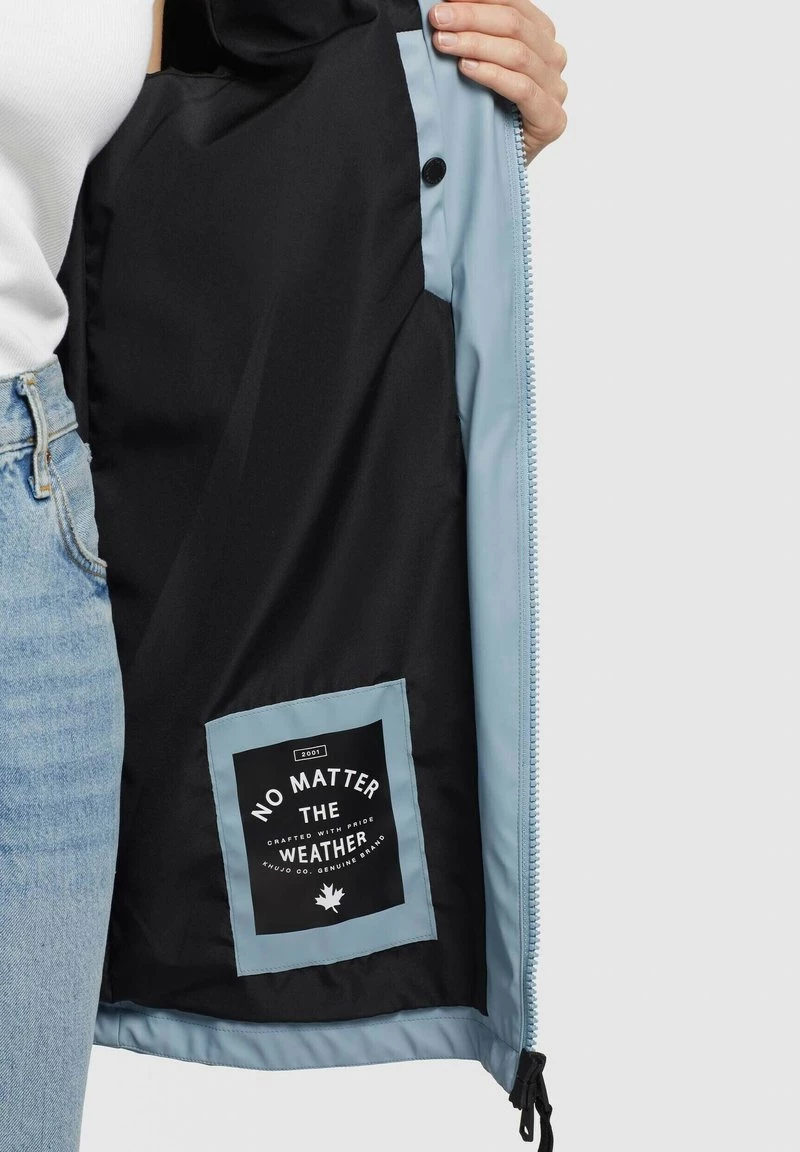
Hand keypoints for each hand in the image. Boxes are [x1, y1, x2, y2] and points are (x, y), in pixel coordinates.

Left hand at [429, 0, 567, 163]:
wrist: (492, 166)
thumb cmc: (483, 113)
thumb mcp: (478, 63)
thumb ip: (477, 34)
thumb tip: (448, 6)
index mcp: (541, 36)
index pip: (513, 4)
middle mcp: (553, 58)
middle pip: (514, 25)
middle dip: (471, 17)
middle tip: (438, 17)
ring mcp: (556, 89)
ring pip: (518, 54)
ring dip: (475, 43)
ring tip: (443, 42)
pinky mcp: (552, 118)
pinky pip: (522, 88)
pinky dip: (492, 74)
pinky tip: (466, 67)